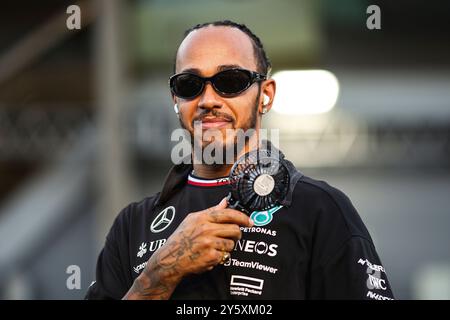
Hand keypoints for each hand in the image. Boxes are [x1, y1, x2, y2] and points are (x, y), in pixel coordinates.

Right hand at [123, 197, 252, 298]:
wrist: (170, 259)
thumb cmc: (181, 239)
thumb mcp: (192, 220)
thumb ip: (211, 211)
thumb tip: (225, 202)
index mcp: (203, 218)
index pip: (229, 214)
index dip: (242, 218)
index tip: (249, 222)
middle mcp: (206, 230)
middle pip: (235, 229)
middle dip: (237, 234)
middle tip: (233, 237)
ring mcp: (209, 244)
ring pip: (232, 244)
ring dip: (227, 247)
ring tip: (216, 247)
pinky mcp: (211, 257)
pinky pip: (225, 256)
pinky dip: (220, 257)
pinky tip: (210, 255)